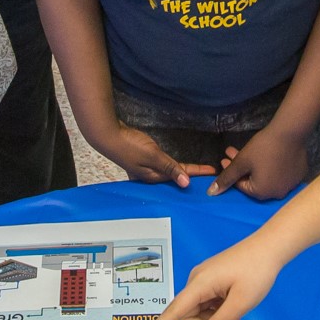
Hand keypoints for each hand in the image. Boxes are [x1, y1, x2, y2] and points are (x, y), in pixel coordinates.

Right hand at [96, 121, 215, 189]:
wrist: (107, 136)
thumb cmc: (128, 145)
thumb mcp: (152, 156)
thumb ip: (170, 168)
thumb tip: (186, 183)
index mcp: (155, 177)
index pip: (182, 175)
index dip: (198, 172)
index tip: (213, 171)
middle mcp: (151, 175)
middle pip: (177, 176)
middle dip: (193, 174)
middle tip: (209, 173)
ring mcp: (145, 169)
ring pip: (170, 171)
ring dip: (183, 170)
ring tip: (197, 171)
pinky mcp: (142, 161)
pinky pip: (162, 166)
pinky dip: (172, 166)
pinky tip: (175, 168)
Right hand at [139, 237, 282, 319]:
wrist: (269, 248)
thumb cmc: (257, 272)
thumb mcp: (242, 302)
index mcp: (200, 284)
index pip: (175, 310)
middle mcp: (197, 281)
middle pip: (188, 315)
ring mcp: (203, 280)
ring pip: (198, 311)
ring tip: (235, 317)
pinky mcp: (211, 281)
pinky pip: (206, 303)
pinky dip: (217, 312)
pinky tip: (233, 309)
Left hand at [209, 124, 308, 199]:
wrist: (290, 132)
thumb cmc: (263, 148)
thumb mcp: (241, 162)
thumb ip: (226, 178)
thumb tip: (211, 193)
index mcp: (262, 194)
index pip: (242, 186)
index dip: (232, 172)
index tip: (224, 160)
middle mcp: (278, 194)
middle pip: (254, 182)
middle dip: (242, 167)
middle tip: (233, 153)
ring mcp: (290, 185)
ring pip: (267, 177)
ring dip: (255, 167)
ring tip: (249, 151)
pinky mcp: (298, 175)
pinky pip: (281, 174)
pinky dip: (272, 166)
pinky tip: (267, 154)